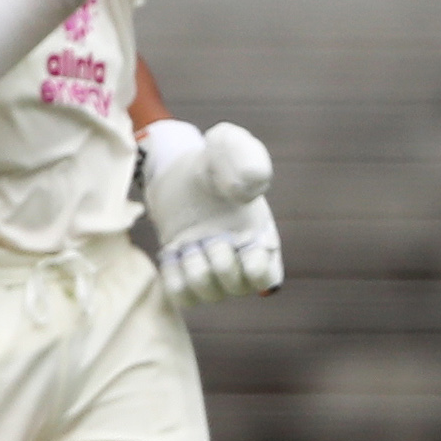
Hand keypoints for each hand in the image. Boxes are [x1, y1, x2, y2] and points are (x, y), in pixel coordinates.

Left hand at [142, 119, 282, 308]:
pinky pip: (182, 297)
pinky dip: (176, 279)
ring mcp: (211, 269)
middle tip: (209, 235)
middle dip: (220, 264)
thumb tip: (248, 191)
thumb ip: (245, 156)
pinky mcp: (182, 271)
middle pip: (236, 289)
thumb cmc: (211, 158)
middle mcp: (239, 259)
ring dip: (196, 270)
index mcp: (261, 237)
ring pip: (209, 295)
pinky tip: (174, 253)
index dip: (252, 266)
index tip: (238, 237)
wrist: (177, 169)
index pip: (266, 279)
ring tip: (189, 244)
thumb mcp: (229, 144)